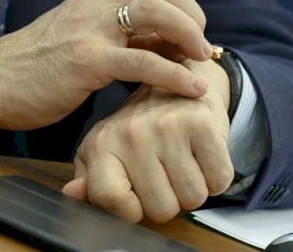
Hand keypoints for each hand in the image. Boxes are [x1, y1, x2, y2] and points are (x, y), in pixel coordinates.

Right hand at [0, 0, 214, 131]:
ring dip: (189, 35)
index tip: (193, 38)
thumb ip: (111, 39)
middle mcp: (97, 8)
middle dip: (193, 17)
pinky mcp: (87, 60)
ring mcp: (91, 31)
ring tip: (201, 60)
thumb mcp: (75, 42)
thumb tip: (153, 47)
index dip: (184, 10)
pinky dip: (174, 74)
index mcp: (96, 3)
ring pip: (157, 13)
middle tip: (201, 48)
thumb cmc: (29, 69)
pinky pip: (143, 62)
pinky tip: (193, 88)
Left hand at [62, 59, 233, 222]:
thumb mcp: (103, 153)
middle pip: (161, 209)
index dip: (130, 211)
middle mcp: (132, 133)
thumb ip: (89, 180)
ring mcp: (168, 127)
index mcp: (102, 144)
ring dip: (194, 188)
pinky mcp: (202, 123)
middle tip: (165, 173)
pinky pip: (220, 180)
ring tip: (183, 162)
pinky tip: (202, 155)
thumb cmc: (138, 128)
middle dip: (169, 200)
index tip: (137, 199)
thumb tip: (72, 194)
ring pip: (193, 198)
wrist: (176, 81)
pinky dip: (217, 176)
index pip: (109, 198)